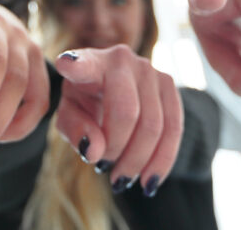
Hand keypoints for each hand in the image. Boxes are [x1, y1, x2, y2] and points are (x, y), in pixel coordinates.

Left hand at [53, 45, 182, 195]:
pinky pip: (174, 128)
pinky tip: (149, 181)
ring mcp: (149, 69)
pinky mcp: (169, 83)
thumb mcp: (70, 115)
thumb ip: (75, 129)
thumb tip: (95, 152)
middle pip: (126, 113)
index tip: (65, 65)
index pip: (82, 64)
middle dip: (116, 150)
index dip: (75, 65)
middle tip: (103, 168)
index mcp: (89, 63)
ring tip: (121, 179)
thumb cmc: (86, 102)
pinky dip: (162, 161)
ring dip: (137, 161)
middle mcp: (121, 59)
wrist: (115, 89)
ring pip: (154, 125)